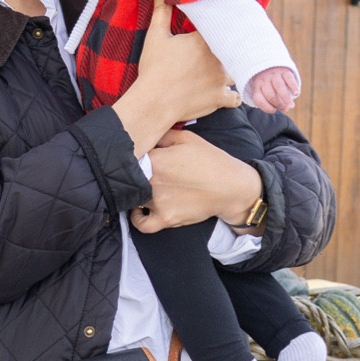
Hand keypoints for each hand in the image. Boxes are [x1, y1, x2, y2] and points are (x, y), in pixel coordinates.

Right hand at [113, 0, 238, 157]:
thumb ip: (161, 11)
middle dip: (228, 49)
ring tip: (224, 71)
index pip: (220, 28)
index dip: (220, 29)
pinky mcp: (220, 98)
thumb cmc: (154, 69)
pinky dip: (233, 95)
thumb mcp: (155, 36)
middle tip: (221, 51)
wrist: (154, 102)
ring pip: (236, 71)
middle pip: (231, 49)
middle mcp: (217, 58)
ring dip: (232, 71)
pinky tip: (228, 93)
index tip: (217, 30)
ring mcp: (221, 79)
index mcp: (203, 40)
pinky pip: (236, 97)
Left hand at [131, 129, 261, 232]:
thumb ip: (161, 136)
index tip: (137, 158)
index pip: (129, 158)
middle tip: (141, 173)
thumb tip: (144, 136)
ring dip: (136, 193)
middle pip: (129, 179)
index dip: (131, 157)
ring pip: (134, 199)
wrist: (230, 187)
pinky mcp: (165, 218)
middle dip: (133, 175)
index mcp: (155, 159)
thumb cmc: (210, 160)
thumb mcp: (186, 138)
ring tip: (145, 188)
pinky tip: (139, 211)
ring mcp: (157, 202)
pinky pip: (142, 224)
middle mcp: (152, 181)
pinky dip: (137, 219)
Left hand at [247, 64, 300, 113]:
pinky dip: (293, 86)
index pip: (259, 99)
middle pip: (270, 95)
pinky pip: (289, 79)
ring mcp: (274, 75)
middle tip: (286, 109)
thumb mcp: (263, 90)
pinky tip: (296, 94)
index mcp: (257, 87)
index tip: (273, 111)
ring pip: (279, 87)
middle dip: (279, 104)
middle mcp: (264, 80)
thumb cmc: (267, 83)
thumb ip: (271, 100)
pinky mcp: (284, 71)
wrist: (269, 63)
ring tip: (291, 106)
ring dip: (286, 98)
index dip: (266, 107)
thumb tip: (286, 109)